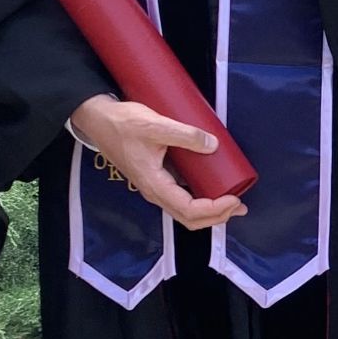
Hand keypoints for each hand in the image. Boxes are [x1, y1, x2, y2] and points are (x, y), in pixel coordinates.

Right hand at [69, 94, 247, 231]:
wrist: (98, 119)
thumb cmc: (121, 123)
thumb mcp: (155, 124)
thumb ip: (185, 135)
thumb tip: (212, 144)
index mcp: (154, 185)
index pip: (189, 210)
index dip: (215, 209)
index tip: (234, 198)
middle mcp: (155, 192)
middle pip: (190, 219)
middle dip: (217, 216)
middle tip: (239, 204)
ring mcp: (155, 187)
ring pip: (186, 211)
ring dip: (210, 210)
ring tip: (231, 200)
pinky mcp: (157, 179)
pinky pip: (181, 198)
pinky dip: (201, 200)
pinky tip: (213, 188)